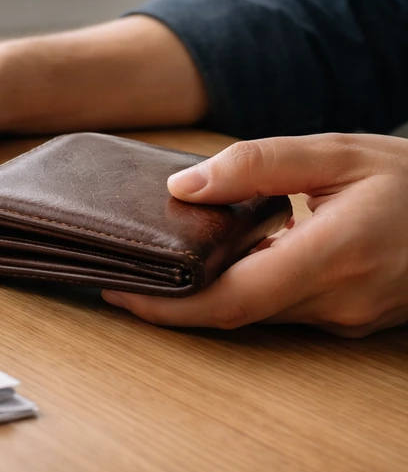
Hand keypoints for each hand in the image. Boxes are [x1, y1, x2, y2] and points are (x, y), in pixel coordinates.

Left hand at [102, 133, 407, 336]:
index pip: (233, 300)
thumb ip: (255, 165)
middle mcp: (341, 299)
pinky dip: (245, 289)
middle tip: (125, 275)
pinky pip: (282, 309)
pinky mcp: (351, 319)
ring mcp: (348, 317)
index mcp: (336, 254)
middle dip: (175, 302)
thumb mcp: (335, 151)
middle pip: (237, 312)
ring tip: (160, 263)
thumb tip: (182, 187)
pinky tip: (220, 262)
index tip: (120, 294)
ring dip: (208, 294)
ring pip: (258, 313)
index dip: (170, 307)